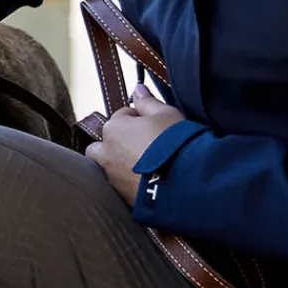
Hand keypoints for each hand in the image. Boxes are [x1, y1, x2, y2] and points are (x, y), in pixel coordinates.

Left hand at [85, 78, 188, 204]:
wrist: (184, 183)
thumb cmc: (175, 143)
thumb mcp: (167, 114)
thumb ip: (148, 102)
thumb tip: (137, 90)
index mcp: (113, 128)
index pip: (121, 116)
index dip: (139, 120)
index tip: (154, 126)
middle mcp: (106, 153)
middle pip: (103, 144)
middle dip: (117, 144)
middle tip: (141, 147)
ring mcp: (111, 177)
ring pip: (107, 167)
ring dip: (118, 165)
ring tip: (143, 167)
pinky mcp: (120, 197)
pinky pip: (119, 186)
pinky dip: (128, 183)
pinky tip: (146, 182)